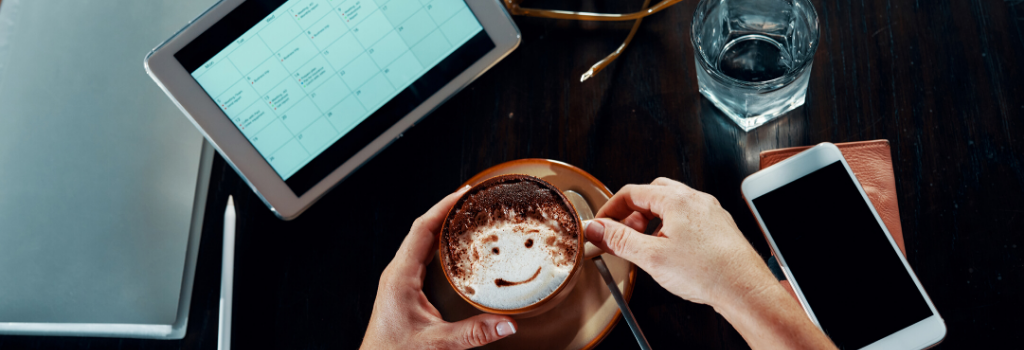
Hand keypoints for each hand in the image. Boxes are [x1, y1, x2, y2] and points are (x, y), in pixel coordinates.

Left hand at [361, 186, 517, 349]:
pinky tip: (454, 246)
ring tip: (465, 215)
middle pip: (422, 229)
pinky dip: (438, 244)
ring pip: (421, 242)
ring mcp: (399, 279)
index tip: (463, 193)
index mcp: (400, 276)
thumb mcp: (437, 343)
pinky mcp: (403, 288)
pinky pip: (422, 256)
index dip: (443, 207)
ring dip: (442, 226)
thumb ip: (473, 333)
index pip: (422, 229)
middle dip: (446, 211)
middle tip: (471, 199)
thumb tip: (507, 325)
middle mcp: (397, 272)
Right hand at [586, 178, 835, 348]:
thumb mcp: (652, 257)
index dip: (611, 209)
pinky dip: (670, 228)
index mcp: (677, 200)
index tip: (601, 225)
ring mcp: (710, 212)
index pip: (632, 192)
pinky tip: (669, 250)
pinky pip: (687, 218)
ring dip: (651, 220)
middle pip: (652, 194)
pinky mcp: (719, 227)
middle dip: (632, 212)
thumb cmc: (708, 272)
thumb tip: (597, 229)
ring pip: (671, 206)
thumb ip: (620, 240)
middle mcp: (695, 200)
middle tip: (621, 233)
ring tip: (644, 244)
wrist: (745, 289)